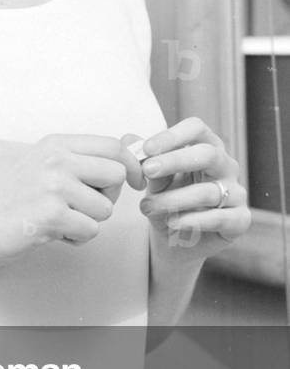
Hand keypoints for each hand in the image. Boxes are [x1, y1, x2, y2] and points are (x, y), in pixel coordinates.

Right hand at [0, 133, 142, 269]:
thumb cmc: (13, 199)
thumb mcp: (45, 166)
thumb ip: (84, 158)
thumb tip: (134, 143)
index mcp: (56, 143)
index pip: (113, 146)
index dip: (131, 166)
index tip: (133, 183)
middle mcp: (55, 158)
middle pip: (117, 174)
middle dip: (107, 197)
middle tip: (81, 207)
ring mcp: (53, 185)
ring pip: (104, 208)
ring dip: (87, 222)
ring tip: (58, 221)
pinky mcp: (50, 214)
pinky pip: (90, 231)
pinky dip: (75, 239)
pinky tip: (51, 233)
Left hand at [121, 117, 251, 259]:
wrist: (176, 239)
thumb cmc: (166, 200)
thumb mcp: (153, 179)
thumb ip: (143, 160)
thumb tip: (127, 141)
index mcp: (206, 146)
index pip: (196, 129)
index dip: (172, 136)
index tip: (146, 149)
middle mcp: (226, 166)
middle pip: (208, 154)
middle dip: (175, 160)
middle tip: (147, 171)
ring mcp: (236, 192)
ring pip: (208, 191)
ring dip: (172, 200)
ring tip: (147, 208)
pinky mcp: (240, 219)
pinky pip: (219, 218)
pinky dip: (192, 221)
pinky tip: (172, 223)